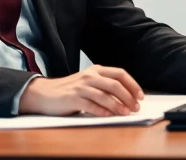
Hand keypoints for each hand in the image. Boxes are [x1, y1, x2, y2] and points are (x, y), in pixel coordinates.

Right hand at [18, 65, 144, 116]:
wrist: (45, 93)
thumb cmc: (70, 90)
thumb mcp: (89, 82)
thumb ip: (105, 86)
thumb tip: (127, 98)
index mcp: (96, 70)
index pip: (120, 74)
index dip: (132, 84)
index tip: (141, 96)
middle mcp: (90, 76)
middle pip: (115, 84)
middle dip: (128, 96)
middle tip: (135, 107)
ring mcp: (81, 87)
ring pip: (105, 95)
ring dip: (117, 105)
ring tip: (125, 113)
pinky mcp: (73, 98)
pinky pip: (91, 105)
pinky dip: (101, 111)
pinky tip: (108, 116)